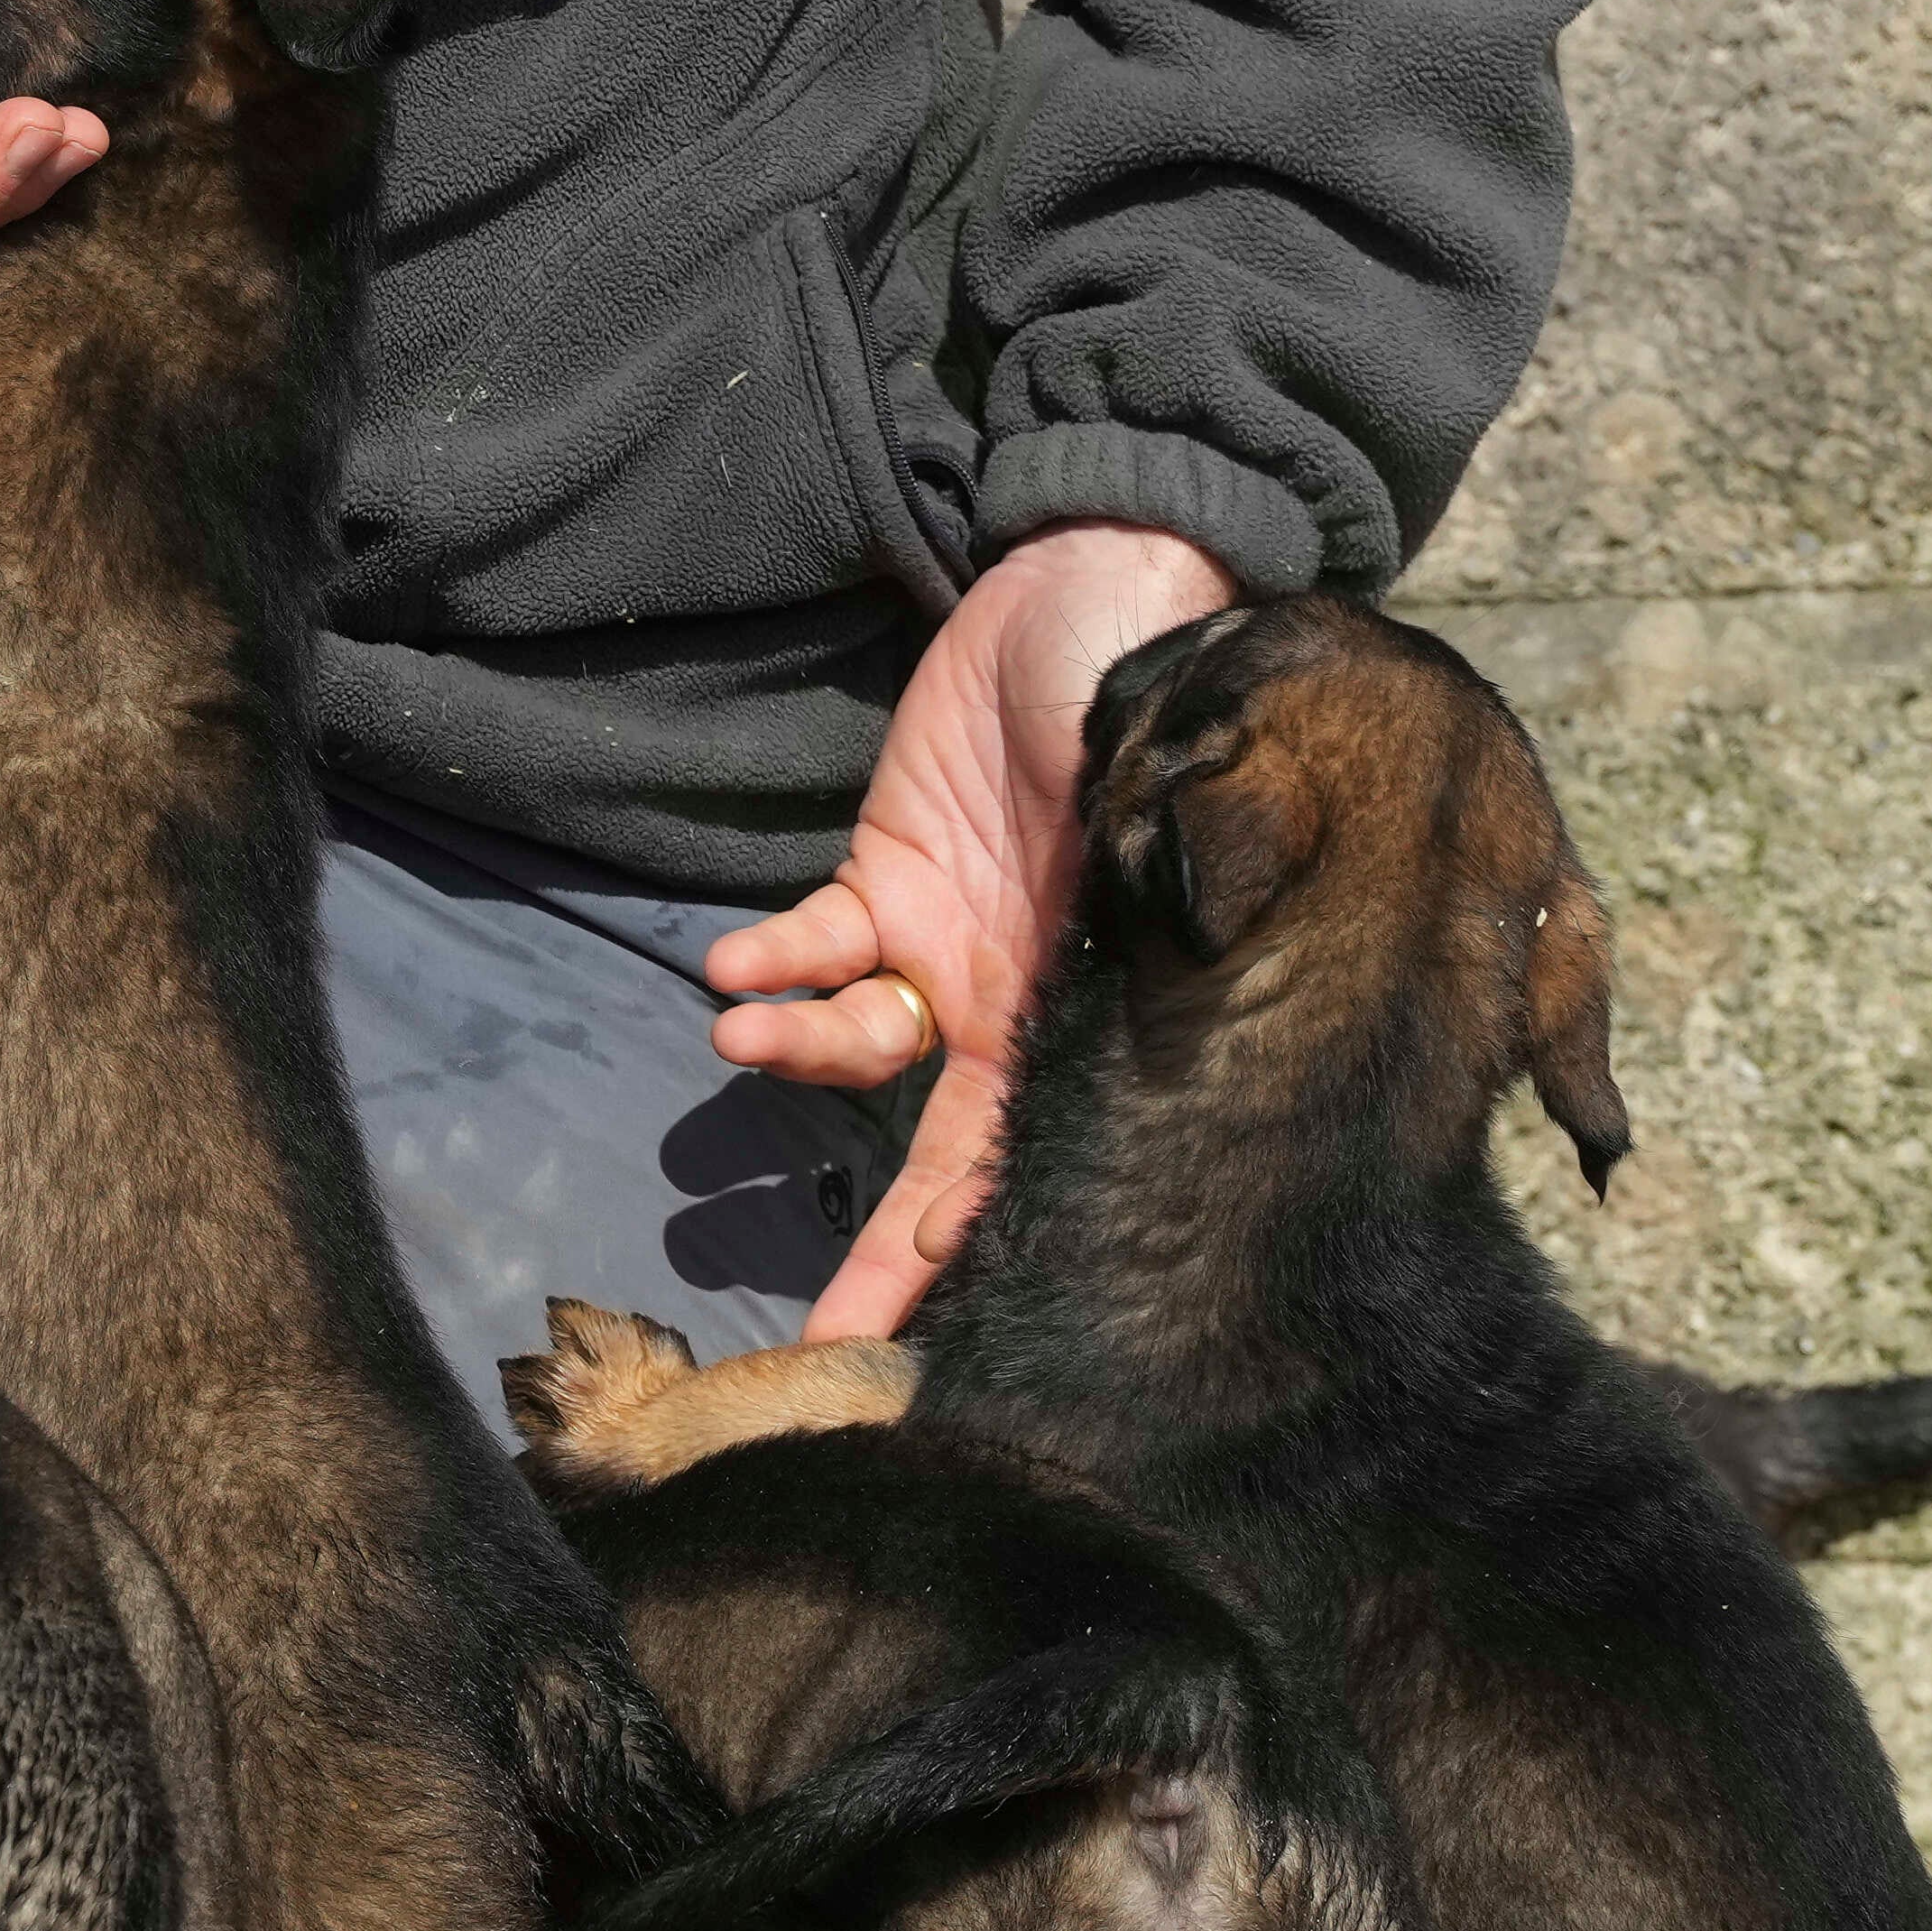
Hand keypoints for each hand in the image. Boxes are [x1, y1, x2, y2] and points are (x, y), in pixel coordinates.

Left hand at [705, 519, 1243, 1336]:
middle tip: (818, 1342)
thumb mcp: (1187, 790)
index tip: (957, 1317)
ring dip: (797, 1059)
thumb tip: (1197, 928)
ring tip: (744, 1042)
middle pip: (947, 1155)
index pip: (1049, 1149)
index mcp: (1109, 1005)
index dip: (998, 1231)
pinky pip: (819, 944)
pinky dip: (775, 964)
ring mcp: (948, 943)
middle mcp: (1022, 1001)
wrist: (1106, 588)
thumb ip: (1178, 868)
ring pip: (862, 1049)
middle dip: (886, 1253)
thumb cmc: (1176, 691)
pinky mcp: (888, 874)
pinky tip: (734, 969)